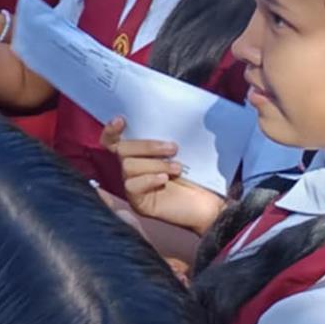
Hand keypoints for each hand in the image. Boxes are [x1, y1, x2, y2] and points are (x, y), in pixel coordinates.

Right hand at [103, 118, 226, 234]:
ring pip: (128, 167)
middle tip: (173, 148)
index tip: (122, 120)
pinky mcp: (138, 203)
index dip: (112, 129)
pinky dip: (148, 179)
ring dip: (155, 164)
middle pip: (121, 150)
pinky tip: (164, 180)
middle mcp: (131, 169)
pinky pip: (132, 186)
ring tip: (177, 168)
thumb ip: (165, 138)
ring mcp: (133, 186)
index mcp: (138, 153)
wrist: (212, 205)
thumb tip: (161, 118)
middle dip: (146, 146)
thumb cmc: (198, 175)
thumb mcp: (181, 151)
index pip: (112, 140)